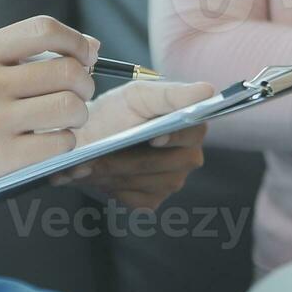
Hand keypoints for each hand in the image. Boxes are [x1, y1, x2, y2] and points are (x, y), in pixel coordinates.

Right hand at [0, 15, 97, 193]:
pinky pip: (62, 143)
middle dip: (85, 83)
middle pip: (68, 71)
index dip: (76, 41)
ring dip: (79, 114)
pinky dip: (65, 141)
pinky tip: (48, 140)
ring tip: (64, 118)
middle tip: (78, 92)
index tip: (86, 55)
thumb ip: (30, 51)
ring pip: (71, 108)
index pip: (45, 30)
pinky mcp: (3, 157)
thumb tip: (93, 46)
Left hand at [53, 79, 215, 209]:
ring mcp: (171, 182)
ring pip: (146, 182)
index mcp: (191, 128)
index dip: (174, 137)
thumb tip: (207, 91)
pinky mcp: (151, 200)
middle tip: (97, 154)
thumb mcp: (138, 95)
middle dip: (128, 160)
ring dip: (113, 174)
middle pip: (166, 164)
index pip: (192, 134)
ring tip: (84, 164)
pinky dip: (110, 188)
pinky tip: (90, 177)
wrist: (87, 138)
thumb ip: (172, 93)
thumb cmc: (115, 112)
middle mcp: (188, 158)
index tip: (154, 137)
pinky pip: (135, 198)